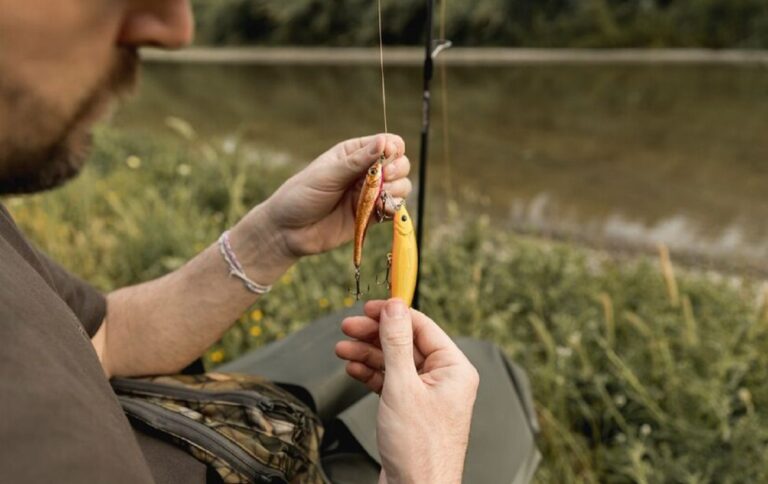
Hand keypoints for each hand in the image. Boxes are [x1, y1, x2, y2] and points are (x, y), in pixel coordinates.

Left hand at [258, 134, 409, 257]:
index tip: (386, 157)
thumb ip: (358, 161)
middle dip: (397, 169)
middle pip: (400, 164)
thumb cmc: (302, 195)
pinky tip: (382, 210)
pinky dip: (394, 208)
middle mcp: (365, 172)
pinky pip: (393, 209)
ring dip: (398, 189)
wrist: (288, 231)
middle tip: (384, 178)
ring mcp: (370, 194)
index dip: (393, 149)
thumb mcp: (328, 174)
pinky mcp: (371, 216)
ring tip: (381, 196)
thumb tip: (384, 142)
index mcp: (354, 153)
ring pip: (401, 186)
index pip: (388, 143)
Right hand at [336, 299, 479, 483]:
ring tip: (343, 348)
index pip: (422, 327)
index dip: (393, 314)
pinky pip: (391, 382)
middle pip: (406, 343)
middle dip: (375, 335)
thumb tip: (395, 307)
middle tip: (347, 327)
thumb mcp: (403, 387)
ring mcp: (427, 395)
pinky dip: (371, 374)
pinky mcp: (411, 410)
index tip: (368, 308)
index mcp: (454, 369)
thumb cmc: (419, 449)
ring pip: (395, 362)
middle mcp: (444, 380)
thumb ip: (396, 343)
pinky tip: (353, 368)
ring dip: (368, 354)